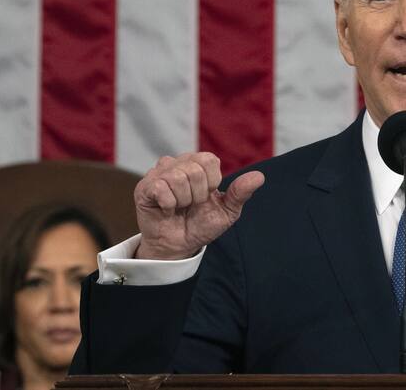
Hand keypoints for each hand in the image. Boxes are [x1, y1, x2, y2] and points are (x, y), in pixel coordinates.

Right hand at [133, 152, 264, 259]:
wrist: (181, 245)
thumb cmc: (202, 225)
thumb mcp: (227, 211)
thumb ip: (240, 193)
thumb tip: (260, 177)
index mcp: (198, 164)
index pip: (209, 160)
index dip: (212, 183)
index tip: (207, 197)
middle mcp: (178, 163)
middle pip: (195, 169)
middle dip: (198, 195)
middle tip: (191, 205)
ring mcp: (159, 173)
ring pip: (178, 177)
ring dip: (183, 200)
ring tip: (179, 207)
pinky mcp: (144, 187)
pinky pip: (161, 187)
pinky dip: (169, 204)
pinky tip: (167, 209)